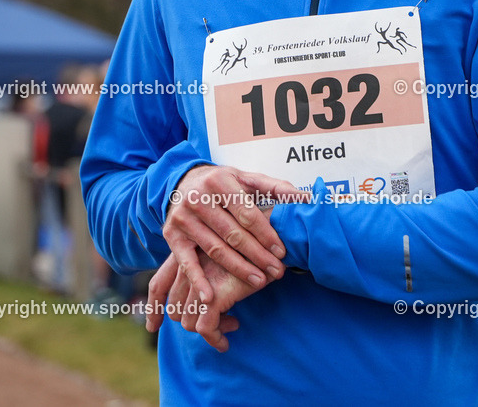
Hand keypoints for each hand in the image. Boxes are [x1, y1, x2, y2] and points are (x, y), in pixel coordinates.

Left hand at [146, 252, 257, 351]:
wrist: (272, 241)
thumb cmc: (253, 245)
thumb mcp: (224, 253)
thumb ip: (207, 268)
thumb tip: (203, 296)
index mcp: (187, 255)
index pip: (157, 285)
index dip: (153, 308)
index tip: (153, 326)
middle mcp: (188, 268)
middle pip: (174, 308)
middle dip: (193, 321)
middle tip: (222, 321)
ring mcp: (199, 282)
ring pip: (188, 321)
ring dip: (209, 330)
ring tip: (232, 325)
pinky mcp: (214, 296)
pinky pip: (205, 328)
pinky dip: (215, 339)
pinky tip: (226, 342)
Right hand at [163, 165, 308, 303]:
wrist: (183, 183)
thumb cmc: (224, 184)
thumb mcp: (247, 179)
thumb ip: (276, 187)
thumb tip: (306, 197)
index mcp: (220, 182)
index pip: (247, 214)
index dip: (266, 234)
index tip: (282, 251)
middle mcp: (198, 199)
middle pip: (233, 233)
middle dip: (257, 255)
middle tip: (277, 272)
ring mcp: (183, 218)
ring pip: (214, 249)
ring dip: (237, 268)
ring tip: (258, 282)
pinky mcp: (172, 235)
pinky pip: (186, 261)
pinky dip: (197, 280)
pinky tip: (210, 297)